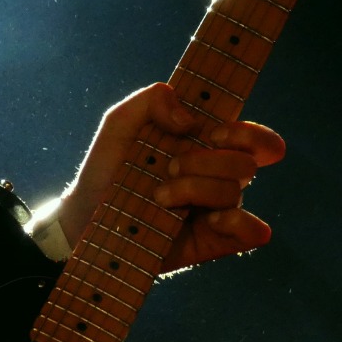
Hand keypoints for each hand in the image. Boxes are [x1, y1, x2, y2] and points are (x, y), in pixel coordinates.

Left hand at [58, 83, 284, 271]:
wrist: (87, 214)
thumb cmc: (108, 168)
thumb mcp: (120, 123)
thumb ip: (152, 100)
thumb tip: (188, 119)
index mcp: (205, 147)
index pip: (254, 138)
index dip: (246, 133)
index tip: (211, 134)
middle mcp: (218, 176)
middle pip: (246, 163)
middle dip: (206, 161)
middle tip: (170, 167)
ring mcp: (217, 209)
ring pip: (234, 192)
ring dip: (194, 189)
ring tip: (159, 197)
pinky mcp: (214, 241)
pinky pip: (253, 233)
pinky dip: (238, 223)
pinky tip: (206, 220)